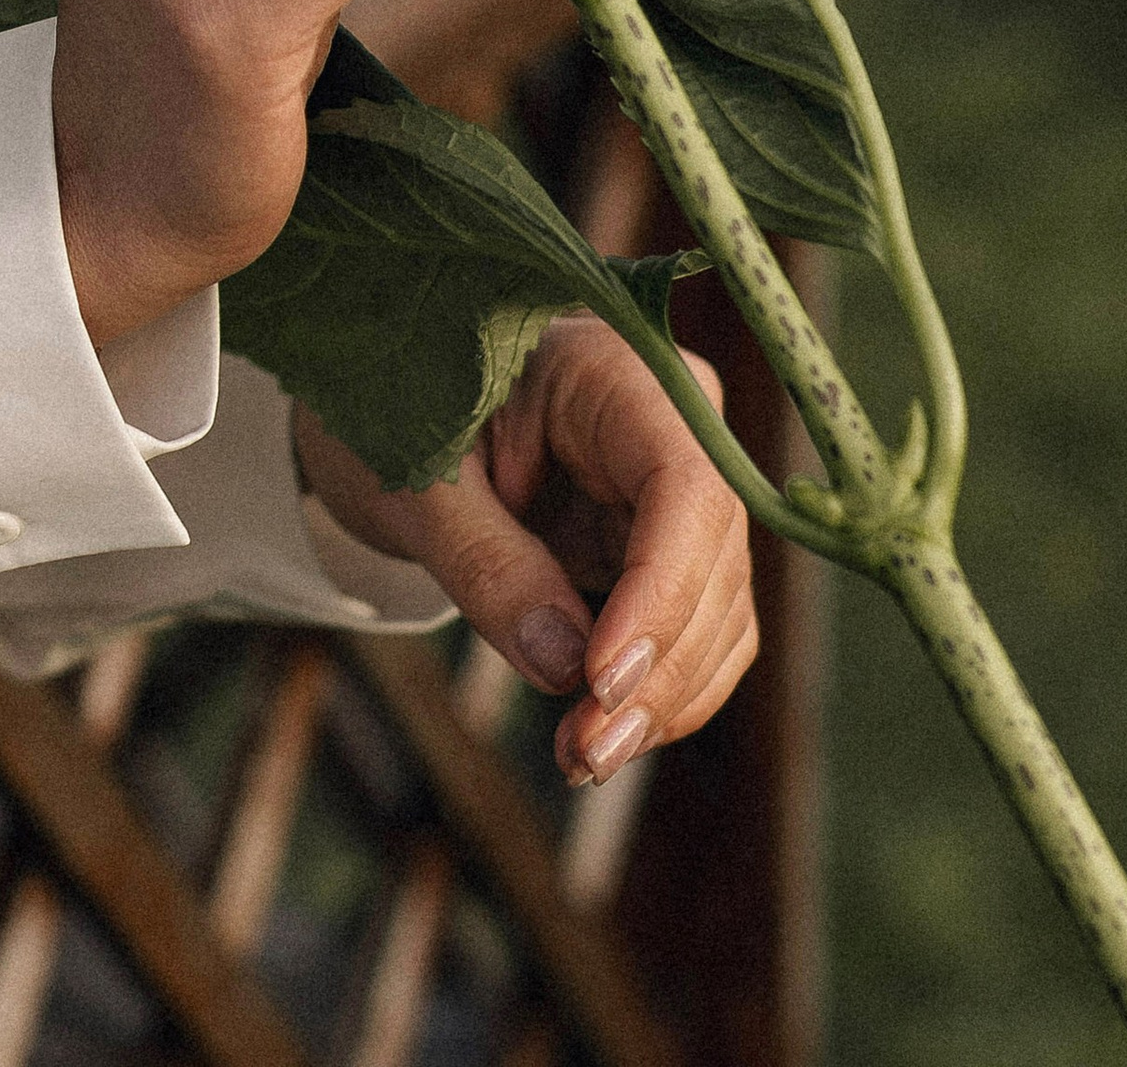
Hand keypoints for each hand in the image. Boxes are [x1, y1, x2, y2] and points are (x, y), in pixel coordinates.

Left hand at [294, 317, 758, 783]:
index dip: (660, 592)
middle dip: (658, 670)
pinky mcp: (674, 549)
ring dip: (663, 699)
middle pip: (712, 559)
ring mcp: (684, 487)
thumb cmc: (407, 418)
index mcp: (614, 369)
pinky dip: (658, 695)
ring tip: (581, 758)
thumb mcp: (420, 481)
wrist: (407, 413)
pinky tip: (597, 738)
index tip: (601, 680)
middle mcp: (674, 422)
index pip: (685, 486)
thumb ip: (485, 559)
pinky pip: (698, 632)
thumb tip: (563, 665)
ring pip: (719, 610)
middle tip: (583, 752)